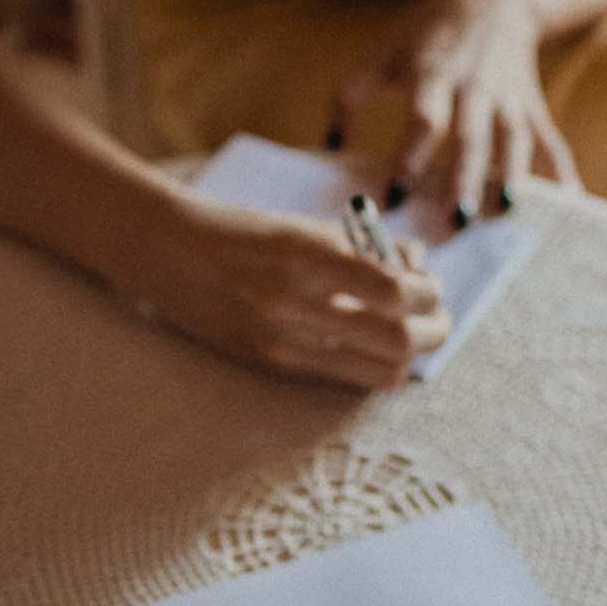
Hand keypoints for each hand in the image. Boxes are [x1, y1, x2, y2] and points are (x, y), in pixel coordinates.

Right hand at [141, 191, 448, 388]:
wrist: (168, 253)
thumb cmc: (243, 232)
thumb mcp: (304, 227)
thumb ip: (364, 247)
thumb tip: (419, 264)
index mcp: (307, 254)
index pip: (397, 291)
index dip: (428, 292)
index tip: (431, 285)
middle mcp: (296, 302)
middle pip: (399, 339)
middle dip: (434, 330)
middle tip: (438, 318)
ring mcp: (282, 340)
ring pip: (380, 370)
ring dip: (408, 356)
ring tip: (410, 336)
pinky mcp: (271, 364)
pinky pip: (344, 379)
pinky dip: (371, 366)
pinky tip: (372, 349)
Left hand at [331, 0, 579, 225]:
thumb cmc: (427, 31)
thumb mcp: (385, 52)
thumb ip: (351, 97)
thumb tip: (330, 149)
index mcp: (434, 73)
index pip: (423, 119)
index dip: (409, 157)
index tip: (393, 197)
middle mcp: (475, 87)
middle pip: (471, 137)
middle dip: (463, 179)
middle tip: (452, 223)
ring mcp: (508, 98)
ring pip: (512, 142)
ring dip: (509, 178)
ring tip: (502, 215)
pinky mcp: (531, 106)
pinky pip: (549, 141)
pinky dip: (561, 172)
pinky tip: (568, 203)